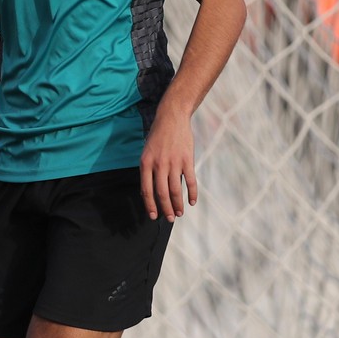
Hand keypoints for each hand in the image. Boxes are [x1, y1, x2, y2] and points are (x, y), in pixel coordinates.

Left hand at [139, 105, 195, 220]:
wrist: (172, 118)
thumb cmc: (157, 137)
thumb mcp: (147, 152)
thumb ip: (148, 171)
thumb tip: (147, 192)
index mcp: (146, 163)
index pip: (146, 190)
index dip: (150, 205)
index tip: (154, 216)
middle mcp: (159, 164)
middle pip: (162, 193)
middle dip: (166, 209)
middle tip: (170, 219)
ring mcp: (174, 162)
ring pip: (176, 190)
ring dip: (178, 204)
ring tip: (180, 213)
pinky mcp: (187, 159)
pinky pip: (190, 181)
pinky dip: (192, 193)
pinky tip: (192, 202)